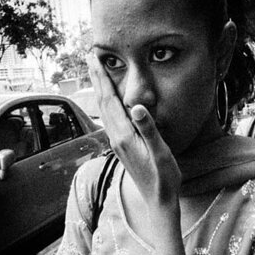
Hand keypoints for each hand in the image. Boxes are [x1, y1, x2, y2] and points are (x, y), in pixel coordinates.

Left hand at [87, 54, 180, 208]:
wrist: (158, 199)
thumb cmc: (164, 177)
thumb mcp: (160, 152)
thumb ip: (148, 129)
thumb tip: (136, 106)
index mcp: (124, 136)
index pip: (110, 100)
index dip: (103, 77)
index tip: (96, 57)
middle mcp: (116, 137)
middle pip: (103, 101)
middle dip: (96, 78)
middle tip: (90, 55)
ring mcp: (117, 143)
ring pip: (104, 109)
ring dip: (100, 88)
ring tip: (96, 72)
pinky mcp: (122, 146)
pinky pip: (110, 118)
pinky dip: (107, 102)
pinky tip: (110, 100)